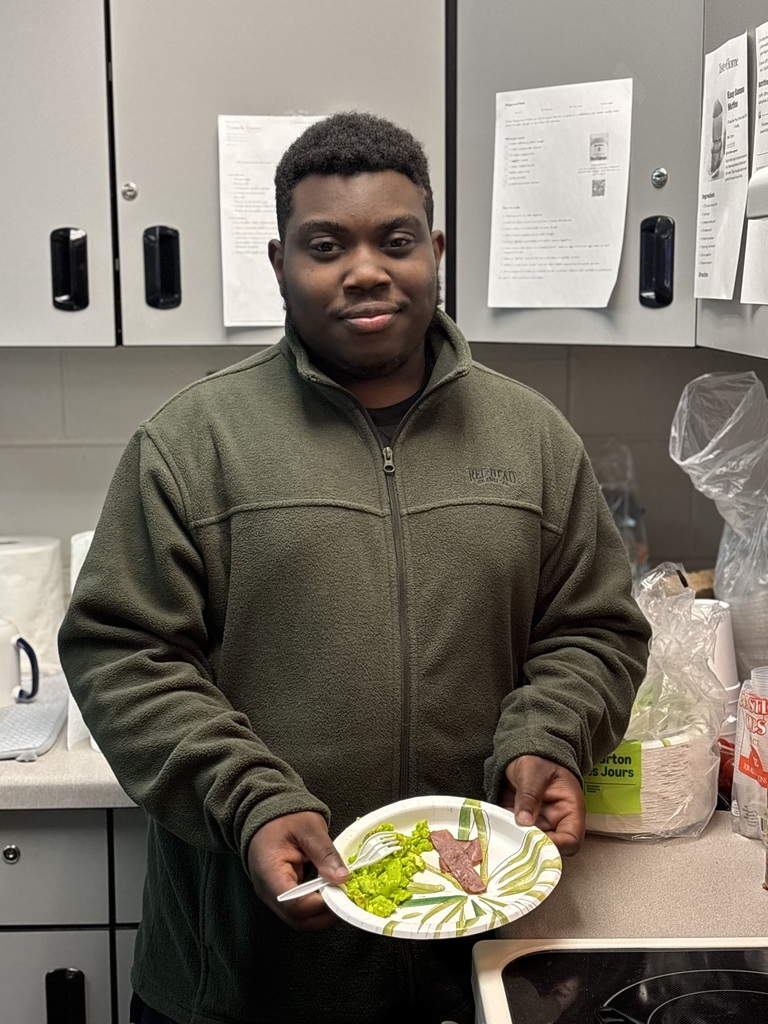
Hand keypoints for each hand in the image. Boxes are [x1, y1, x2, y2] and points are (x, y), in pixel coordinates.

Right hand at [247, 811, 349, 929]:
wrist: (264, 811)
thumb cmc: (283, 817)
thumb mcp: (309, 828)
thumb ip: (325, 854)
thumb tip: (342, 878)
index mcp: (270, 873)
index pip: (295, 905)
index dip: (321, 904)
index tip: (341, 893)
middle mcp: (267, 890)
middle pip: (296, 919)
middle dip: (323, 913)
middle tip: (344, 897)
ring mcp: (272, 894)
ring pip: (298, 917)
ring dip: (320, 910)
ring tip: (338, 892)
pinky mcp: (279, 892)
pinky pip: (297, 907)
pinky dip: (315, 903)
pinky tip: (327, 890)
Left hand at [499, 755, 585, 856]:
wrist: (524, 752)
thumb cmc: (538, 758)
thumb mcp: (533, 771)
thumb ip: (529, 794)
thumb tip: (524, 820)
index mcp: (569, 809)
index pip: (571, 839)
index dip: (557, 846)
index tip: (536, 843)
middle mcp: (556, 822)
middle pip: (551, 847)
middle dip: (534, 848)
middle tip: (516, 841)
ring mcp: (538, 824)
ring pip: (532, 845)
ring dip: (518, 843)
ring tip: (504, 835)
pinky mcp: (522, 823)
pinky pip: (516, 835)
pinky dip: (507, 836)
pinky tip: (497, 831)